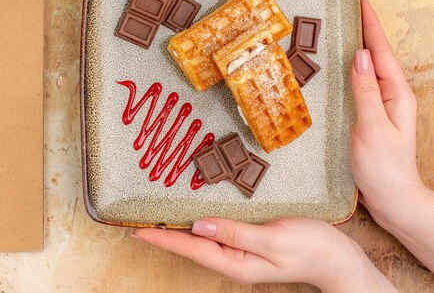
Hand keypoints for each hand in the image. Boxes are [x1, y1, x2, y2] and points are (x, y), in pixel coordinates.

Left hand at [133, 217, 396, 291]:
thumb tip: (198, 226)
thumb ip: (236, 233)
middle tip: (136, 218)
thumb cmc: (311, 248)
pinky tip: (191, 212)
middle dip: (163, 233)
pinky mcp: (247, 240)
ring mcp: (239, 251)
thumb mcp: (274, 240)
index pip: (190, 248)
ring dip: (177, 227)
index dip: (162, 237)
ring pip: (200, 238)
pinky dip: (198, 221)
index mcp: (235, 262)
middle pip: (190, 245)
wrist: (338, 258)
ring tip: (154, 214)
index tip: (135, 228)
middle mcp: (232, 259)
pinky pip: (215, 231)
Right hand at [350, 0, 433, 269]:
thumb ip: (366, 90)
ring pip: (367, 69)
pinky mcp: (369, 115)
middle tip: (346, 8)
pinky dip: (348, 70)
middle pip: (375, 55)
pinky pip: (358, 84)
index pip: (380, 51)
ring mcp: (381, 105)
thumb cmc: (383, 166)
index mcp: (395, 93)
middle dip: (363, 30)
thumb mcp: (373, 127)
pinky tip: (338, 69)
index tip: (361, 0)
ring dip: (355, 48)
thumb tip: (359, 55)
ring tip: (339, 31)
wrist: (391, 198)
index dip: (370, 25)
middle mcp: (390, 95)